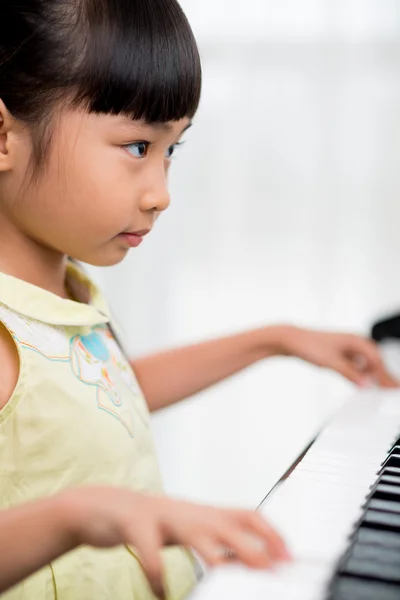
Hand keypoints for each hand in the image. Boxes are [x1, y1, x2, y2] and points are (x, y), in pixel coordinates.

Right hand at [60, 487, 289, 598]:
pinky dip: (156, 572)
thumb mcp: (188, 529)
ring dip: (211, 553)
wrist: (106, 506)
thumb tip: (254, 560)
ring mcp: (161, 515)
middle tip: (270, 571)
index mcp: (203, 513)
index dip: (270, 532)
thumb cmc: (152, 523)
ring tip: (223, 575)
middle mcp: (187, 512)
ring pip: (192, 530)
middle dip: (251, 547)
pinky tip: (161, 592)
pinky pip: (148, 548)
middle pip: (226, 524)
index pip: (246, 514)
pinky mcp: (135, 524)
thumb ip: (217, 542)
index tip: (287, 556)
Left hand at [282, 327, 397, 387]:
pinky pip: (356, 363)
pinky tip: (362, 380)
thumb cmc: (310, 345)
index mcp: (356, 340)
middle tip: (392, 389)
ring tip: (380, 387)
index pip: (376, 360)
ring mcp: (346, 347)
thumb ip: (350, 374)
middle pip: (374, 360)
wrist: (292, 340)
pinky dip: (361, 372)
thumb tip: (366, 384)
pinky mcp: (339, 352)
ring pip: (365, 362)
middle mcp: (354, 342)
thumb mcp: (332, 362)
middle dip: (383, 375)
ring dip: (373, 374)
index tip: (393, 387)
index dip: (385, 375)